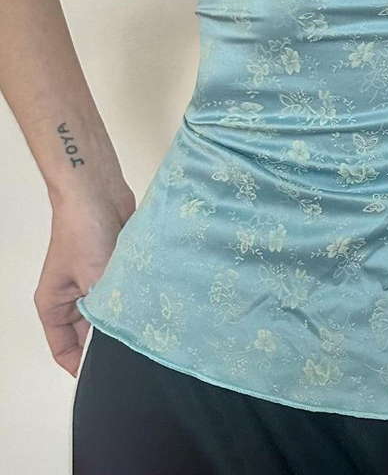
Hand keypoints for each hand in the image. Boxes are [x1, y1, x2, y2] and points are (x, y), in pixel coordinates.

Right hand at [34, 188, 135, 376]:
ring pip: (113, 312)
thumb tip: (122, 339)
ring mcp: (97, 281)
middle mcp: (74, 297)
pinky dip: (137, 297)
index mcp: (55, 305)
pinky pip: (127, 292)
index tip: (110, 376)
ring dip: (127, 315)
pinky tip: (154, 304)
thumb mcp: (92, 277)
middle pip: (91, 334)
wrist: (98, 189)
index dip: (84, 367)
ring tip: (147, 327)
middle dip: (111, 340)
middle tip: (137, 351)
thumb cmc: (82, 228)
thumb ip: (105, 311)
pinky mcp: (117, 268)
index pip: (65, 350)